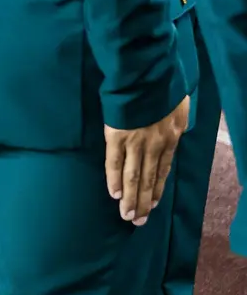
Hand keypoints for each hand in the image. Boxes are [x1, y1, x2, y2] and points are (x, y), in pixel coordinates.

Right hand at [105, 97, 190, 224]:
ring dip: (130, 198)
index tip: (152, 204)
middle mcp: (155, 145)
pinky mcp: (116, 135)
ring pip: (133, 176)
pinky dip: (114, 179)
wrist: (143, 73)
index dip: (156, 188)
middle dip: (143, 202)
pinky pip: (114, 162)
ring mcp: (135, 142)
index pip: (162, 169)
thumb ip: (176, 119)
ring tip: (126, 215)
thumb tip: (176, 126)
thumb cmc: (162, 85)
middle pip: (148, 179)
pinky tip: (114, 193)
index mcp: (170, 138)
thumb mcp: (179, 105)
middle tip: (138, 221)